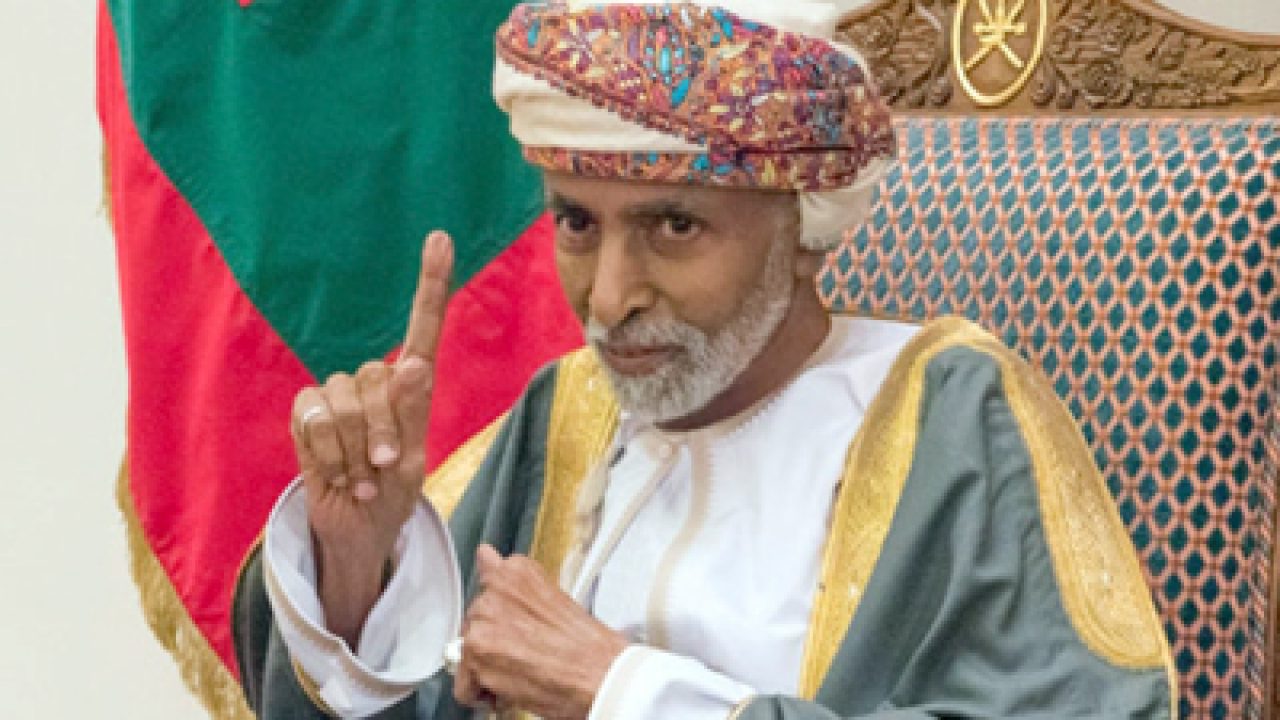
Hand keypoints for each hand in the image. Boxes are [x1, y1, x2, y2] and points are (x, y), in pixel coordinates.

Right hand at [289, 231, 453, 646]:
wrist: (353, 531)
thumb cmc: (392, 496)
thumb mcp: (412, 465)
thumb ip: (409, 415)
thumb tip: (411, 363)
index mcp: (413, 387)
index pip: (423, 328)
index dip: (430, 283)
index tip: (440, 238)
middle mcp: (375, 381)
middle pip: (376, 380)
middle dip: (382, 432)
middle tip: (382, 470)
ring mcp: (338, 395)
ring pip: (344, 402)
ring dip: (355, 452)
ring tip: (361, 477)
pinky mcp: (306, 411)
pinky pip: (314, 418)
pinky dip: (329, 454)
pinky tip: (337, 475)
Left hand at [454, 545, 628, 719]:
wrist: (601, 676)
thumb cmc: (589, 646)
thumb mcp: (554, 598)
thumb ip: (515, 582)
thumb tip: (485, 555)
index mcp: (516, 572)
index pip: (488, 581)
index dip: (504, 613)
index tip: (516, 624)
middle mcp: (495, 591)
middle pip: (476, 620)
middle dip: (494, 639)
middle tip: (526, 653)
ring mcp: (483, 622)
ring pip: (469, 651)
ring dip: (488, 667)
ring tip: (521, 672)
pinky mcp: (476, 656)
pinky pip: (464, 685)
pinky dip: (481, 694)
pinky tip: (508, 690)